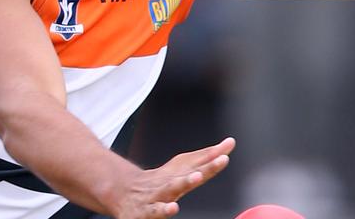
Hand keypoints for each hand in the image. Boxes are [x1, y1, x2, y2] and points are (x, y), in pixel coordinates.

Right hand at [107, 137, 234, 217]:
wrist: (126, 191)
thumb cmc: (159, 182)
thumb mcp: (182, 169)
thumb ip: (205, 158)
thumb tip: (229, 144)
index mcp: (180, 173)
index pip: (199, 164)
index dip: (213, 159)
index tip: (226, 151)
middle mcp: (169, 182)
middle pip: (186, 175)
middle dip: (200, 171)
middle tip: (214, 164)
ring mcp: (157, 195)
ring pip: (170, 189)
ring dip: (183, 183)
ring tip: (194, 179)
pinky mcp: (147, 210)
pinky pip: (156, 211)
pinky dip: (163, 209)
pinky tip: (172, 208)